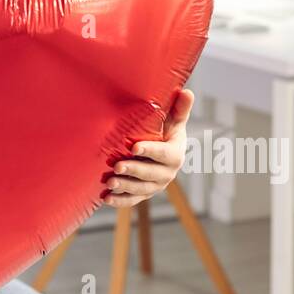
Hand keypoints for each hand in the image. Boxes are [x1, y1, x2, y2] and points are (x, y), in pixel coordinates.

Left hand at [103, 88, 193, 207]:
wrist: (160, 149)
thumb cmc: (165, 129)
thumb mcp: (173, 120)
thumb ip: (179, 109)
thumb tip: (187, 91)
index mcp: (175, 154)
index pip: (164, 154)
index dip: (150, 151)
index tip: (134, 147)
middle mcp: (167, 173)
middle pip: (151, 174)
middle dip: (134, 171)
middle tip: (118, 166)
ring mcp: (155, 185)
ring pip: (141, 189)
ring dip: (125, 187)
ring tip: (110, 182)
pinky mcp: (143, 193)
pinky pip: (133, 200)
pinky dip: (120, 201)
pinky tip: (106, 199)